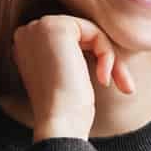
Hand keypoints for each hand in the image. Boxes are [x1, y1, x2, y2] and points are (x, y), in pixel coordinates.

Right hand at [11, 15, 134, 141]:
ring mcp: (39, 28)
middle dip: (105, 57)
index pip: (70, 40)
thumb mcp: (65, 75)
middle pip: (82, 34)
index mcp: (25, 45)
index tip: (107, 82)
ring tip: (120, 84)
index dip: (92, 58)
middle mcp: (27, 32)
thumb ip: (70, 53)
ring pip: (90, 32)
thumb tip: (93, 43)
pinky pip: (95, 33)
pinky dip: (106, 54)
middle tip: (125, 86)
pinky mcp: (56, 27)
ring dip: (109, 58)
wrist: (58, 123)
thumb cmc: (65, 109)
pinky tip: (103, 78)